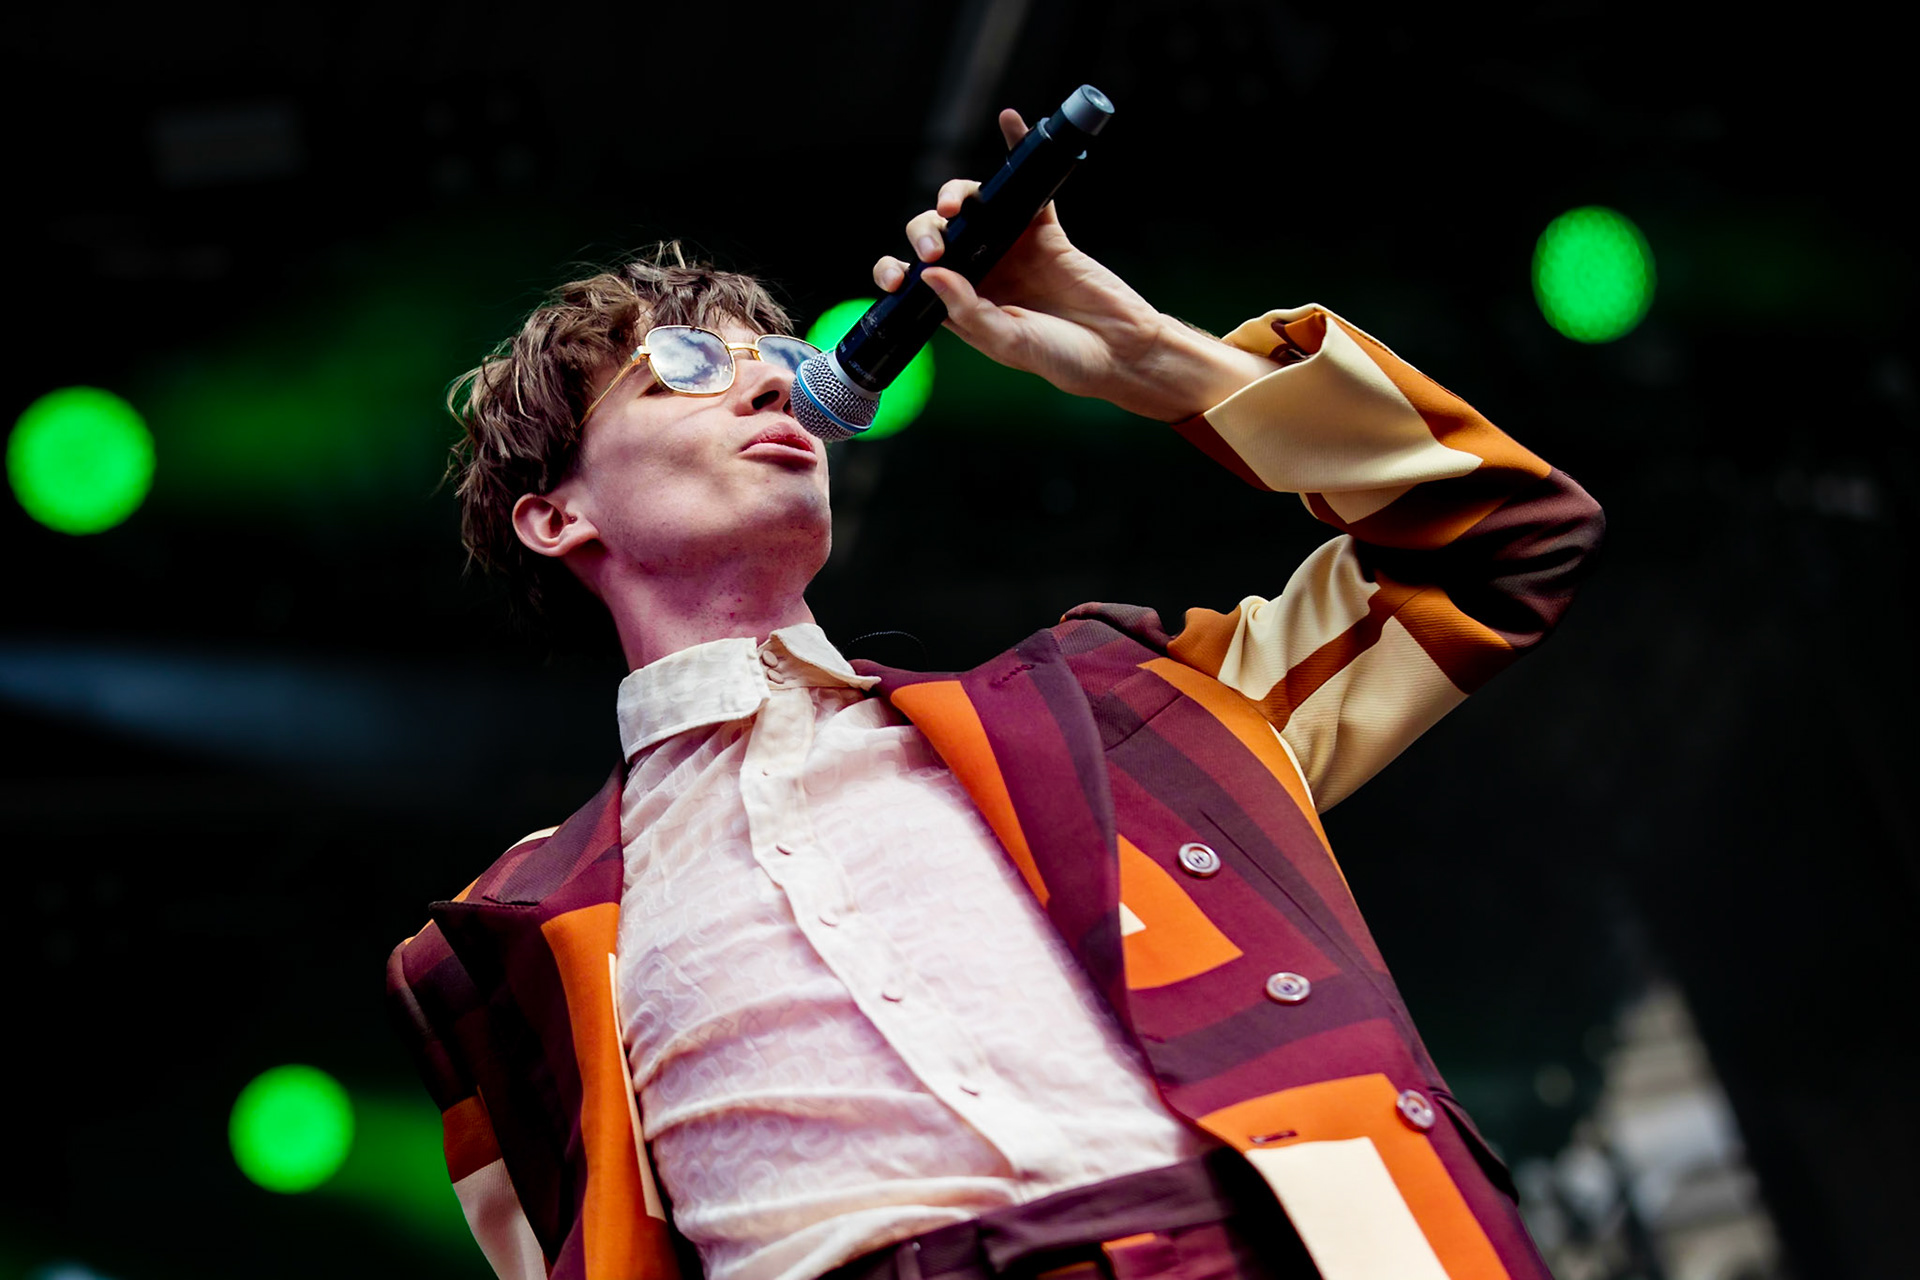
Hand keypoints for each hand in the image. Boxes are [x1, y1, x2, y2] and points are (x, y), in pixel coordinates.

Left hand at [872, 110, 1272, 421]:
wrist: (1119, 348)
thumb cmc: (1061, 357)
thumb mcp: (1008, 342)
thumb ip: (968, 312)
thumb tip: (929, 275)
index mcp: (961, 305)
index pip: (917, 281)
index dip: (897, 272)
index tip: (899, 276)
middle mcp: (980, 271)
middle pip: (937, 235)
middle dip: (926, 233)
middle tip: (937, 249)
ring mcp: (1010, 246)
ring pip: (973, 207)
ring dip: (956, 196)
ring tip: (956, 206)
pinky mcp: (1043, 229)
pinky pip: (1026, 185)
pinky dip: (1018, 151)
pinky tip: (1011, 123)